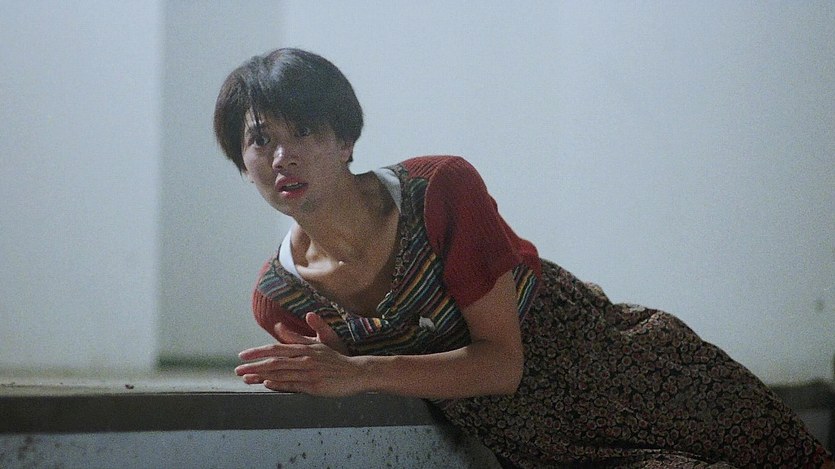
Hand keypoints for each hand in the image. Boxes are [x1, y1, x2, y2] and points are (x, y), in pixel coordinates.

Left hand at [235, 313, 363, 395]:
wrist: (356, 372)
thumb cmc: (335, 359)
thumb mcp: (316, 343)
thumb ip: (296, 337)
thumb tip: (278, 326)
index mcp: (304, 348)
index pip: (276, 349)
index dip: (257, 352)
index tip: (242, 356)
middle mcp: (305, 359)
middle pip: (274, 361)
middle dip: (254, 365)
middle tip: (238, 370)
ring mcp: (309, 373)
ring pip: (281, 373)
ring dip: (261, 376)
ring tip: (246, 378)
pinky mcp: (314, 386)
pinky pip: (293, 385)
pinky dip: (279, 384)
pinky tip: (267, 384)